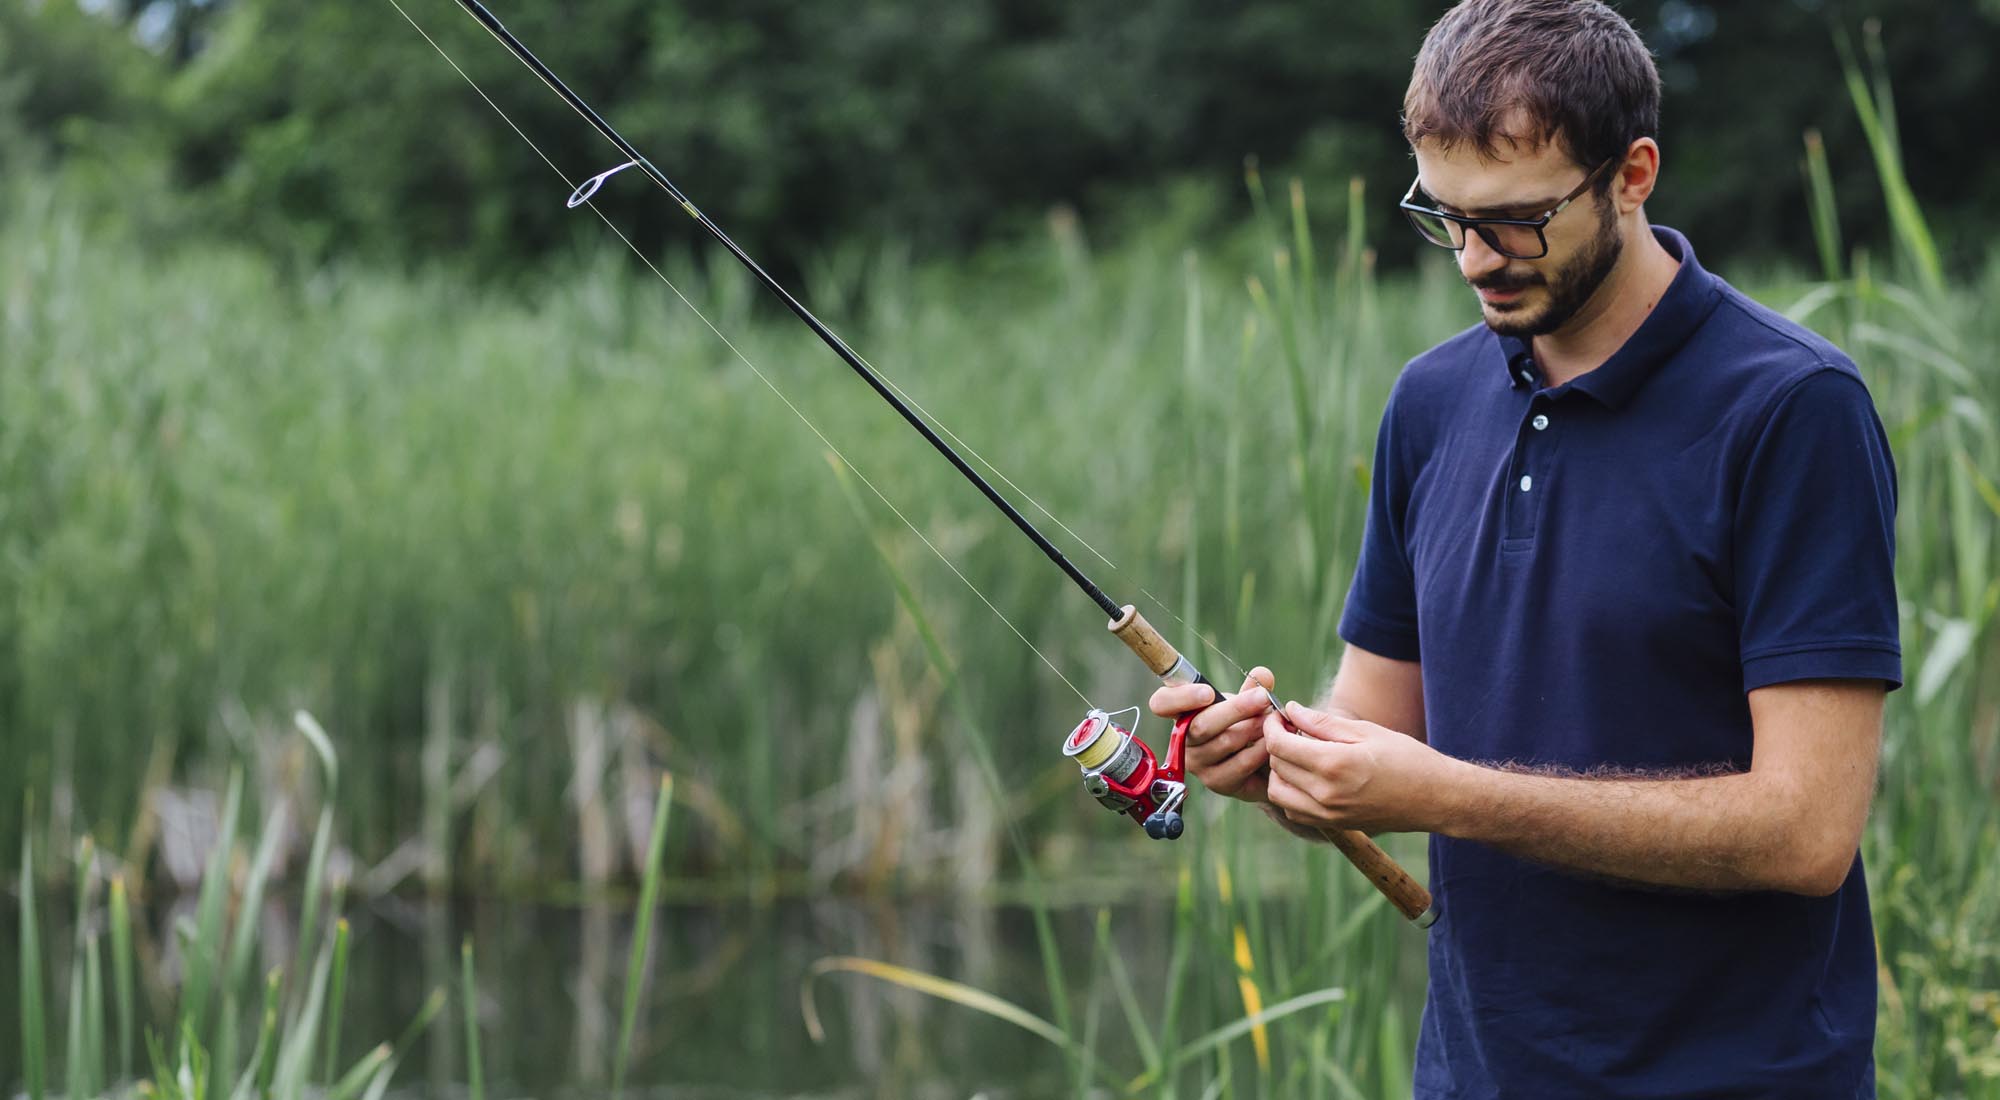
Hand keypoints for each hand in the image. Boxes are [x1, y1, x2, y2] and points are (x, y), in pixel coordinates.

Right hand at [1148, 666, 1276, 802]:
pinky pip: (1240, 763)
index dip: (1180, 697)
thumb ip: (1252, 689)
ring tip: (1271, 720)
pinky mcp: (1216, 782)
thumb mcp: (1247, 704)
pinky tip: (1271, 741)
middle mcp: (1183, 740)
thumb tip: (1262, 673)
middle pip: (1200, 724)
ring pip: (1224, 742)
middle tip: (1262, 697)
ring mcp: (1198, 763)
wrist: (1260, 766)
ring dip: (1252, 728)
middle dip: (1236, 709)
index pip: (1162, 703)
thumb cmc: (1245, 727)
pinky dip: (1260, 750)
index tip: (1208, 692)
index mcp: (1182, 713)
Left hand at [1262, 700, 1456, 833]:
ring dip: (1280, 771)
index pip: (1280, 746)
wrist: (1435, 798)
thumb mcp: (1366, 731)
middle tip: (1290, 730)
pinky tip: (1308, 776)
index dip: (1272, 727)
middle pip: (1275, 767)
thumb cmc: (1406, 758)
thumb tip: (1291, 710)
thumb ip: (1322, 723)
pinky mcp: (1333, 826)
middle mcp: (1326, 795)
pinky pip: (1294, 811)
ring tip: (1298, 753)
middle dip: (1276, 745)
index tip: (1279, 716)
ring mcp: (1328, 815)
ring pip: (1278, 793)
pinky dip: (1291, 793)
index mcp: (1334, 766)